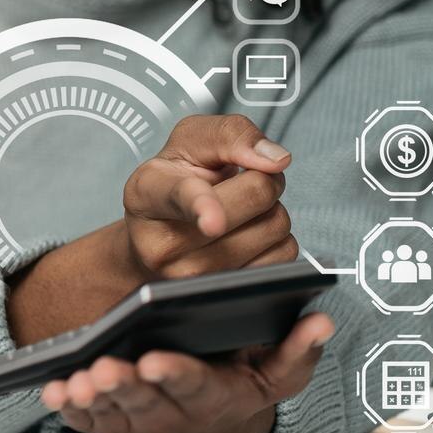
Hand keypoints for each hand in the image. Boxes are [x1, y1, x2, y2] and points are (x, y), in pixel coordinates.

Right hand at [8, 114, 296, 345]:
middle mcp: (162, 244)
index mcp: (147, 193)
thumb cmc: (175, 183)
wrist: (155, 237)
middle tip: (240, 181)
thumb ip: (230, 134)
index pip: (181, 197)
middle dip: (262, 180)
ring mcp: (194, 280)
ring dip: (270, 211)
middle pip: (256, 197)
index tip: (212, 222)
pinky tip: (246, 237)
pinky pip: (285, 258)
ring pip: (276, 227)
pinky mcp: (225, 298)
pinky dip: (275, 240)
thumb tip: (275, 160)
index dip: (201, 208)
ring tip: (239, 212)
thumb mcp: (188, 143)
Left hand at [42, 311, 333, 432]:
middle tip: (103, 369)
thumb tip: (321, 320)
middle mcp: (173, 413)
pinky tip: (54, 389)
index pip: (194, 384)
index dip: (174, 375)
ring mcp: (138, 421)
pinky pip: (88, 419)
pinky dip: (70, 408)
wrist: (209, 431)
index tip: (154, 361)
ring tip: (74, 381)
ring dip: (91, 398)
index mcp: (211, 394)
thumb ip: (295, 350)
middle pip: (145, 401)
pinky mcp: (111, 423)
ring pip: (112, 412)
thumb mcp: (274, 375)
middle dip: (123, 386)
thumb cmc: (236, 389)